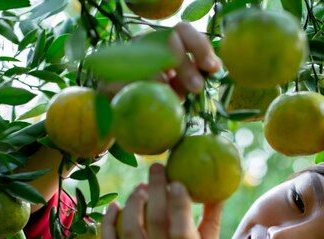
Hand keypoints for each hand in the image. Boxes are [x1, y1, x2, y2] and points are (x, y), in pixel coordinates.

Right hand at [98, 22, 221, 97]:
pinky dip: (140, 90)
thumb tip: (217, 68)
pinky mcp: (107, 82)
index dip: (201, 46)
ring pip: (146, 60)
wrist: (123, 123)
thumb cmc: (159, 102)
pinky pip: (125, 82)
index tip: (213, 68)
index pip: (183, 31)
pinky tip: (148, 99)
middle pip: (168, 40)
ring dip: (163, 78)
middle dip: (186, 65)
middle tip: (197, 88)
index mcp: (164, 44)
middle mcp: (143, 45)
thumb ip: (196, 77)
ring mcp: (122, 61)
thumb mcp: (181, 89)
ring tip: (173, 98)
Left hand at [101, 163, 222, 238]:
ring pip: (130, 232)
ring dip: (134, 204)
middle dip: (155, 191)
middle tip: (157, 168)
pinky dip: (109, 223)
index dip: (178, 204)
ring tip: (141, 188)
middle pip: (155, 225)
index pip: (181, 232)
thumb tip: (217, 188)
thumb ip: (211, 222)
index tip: (177, 181)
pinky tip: (116, 205)